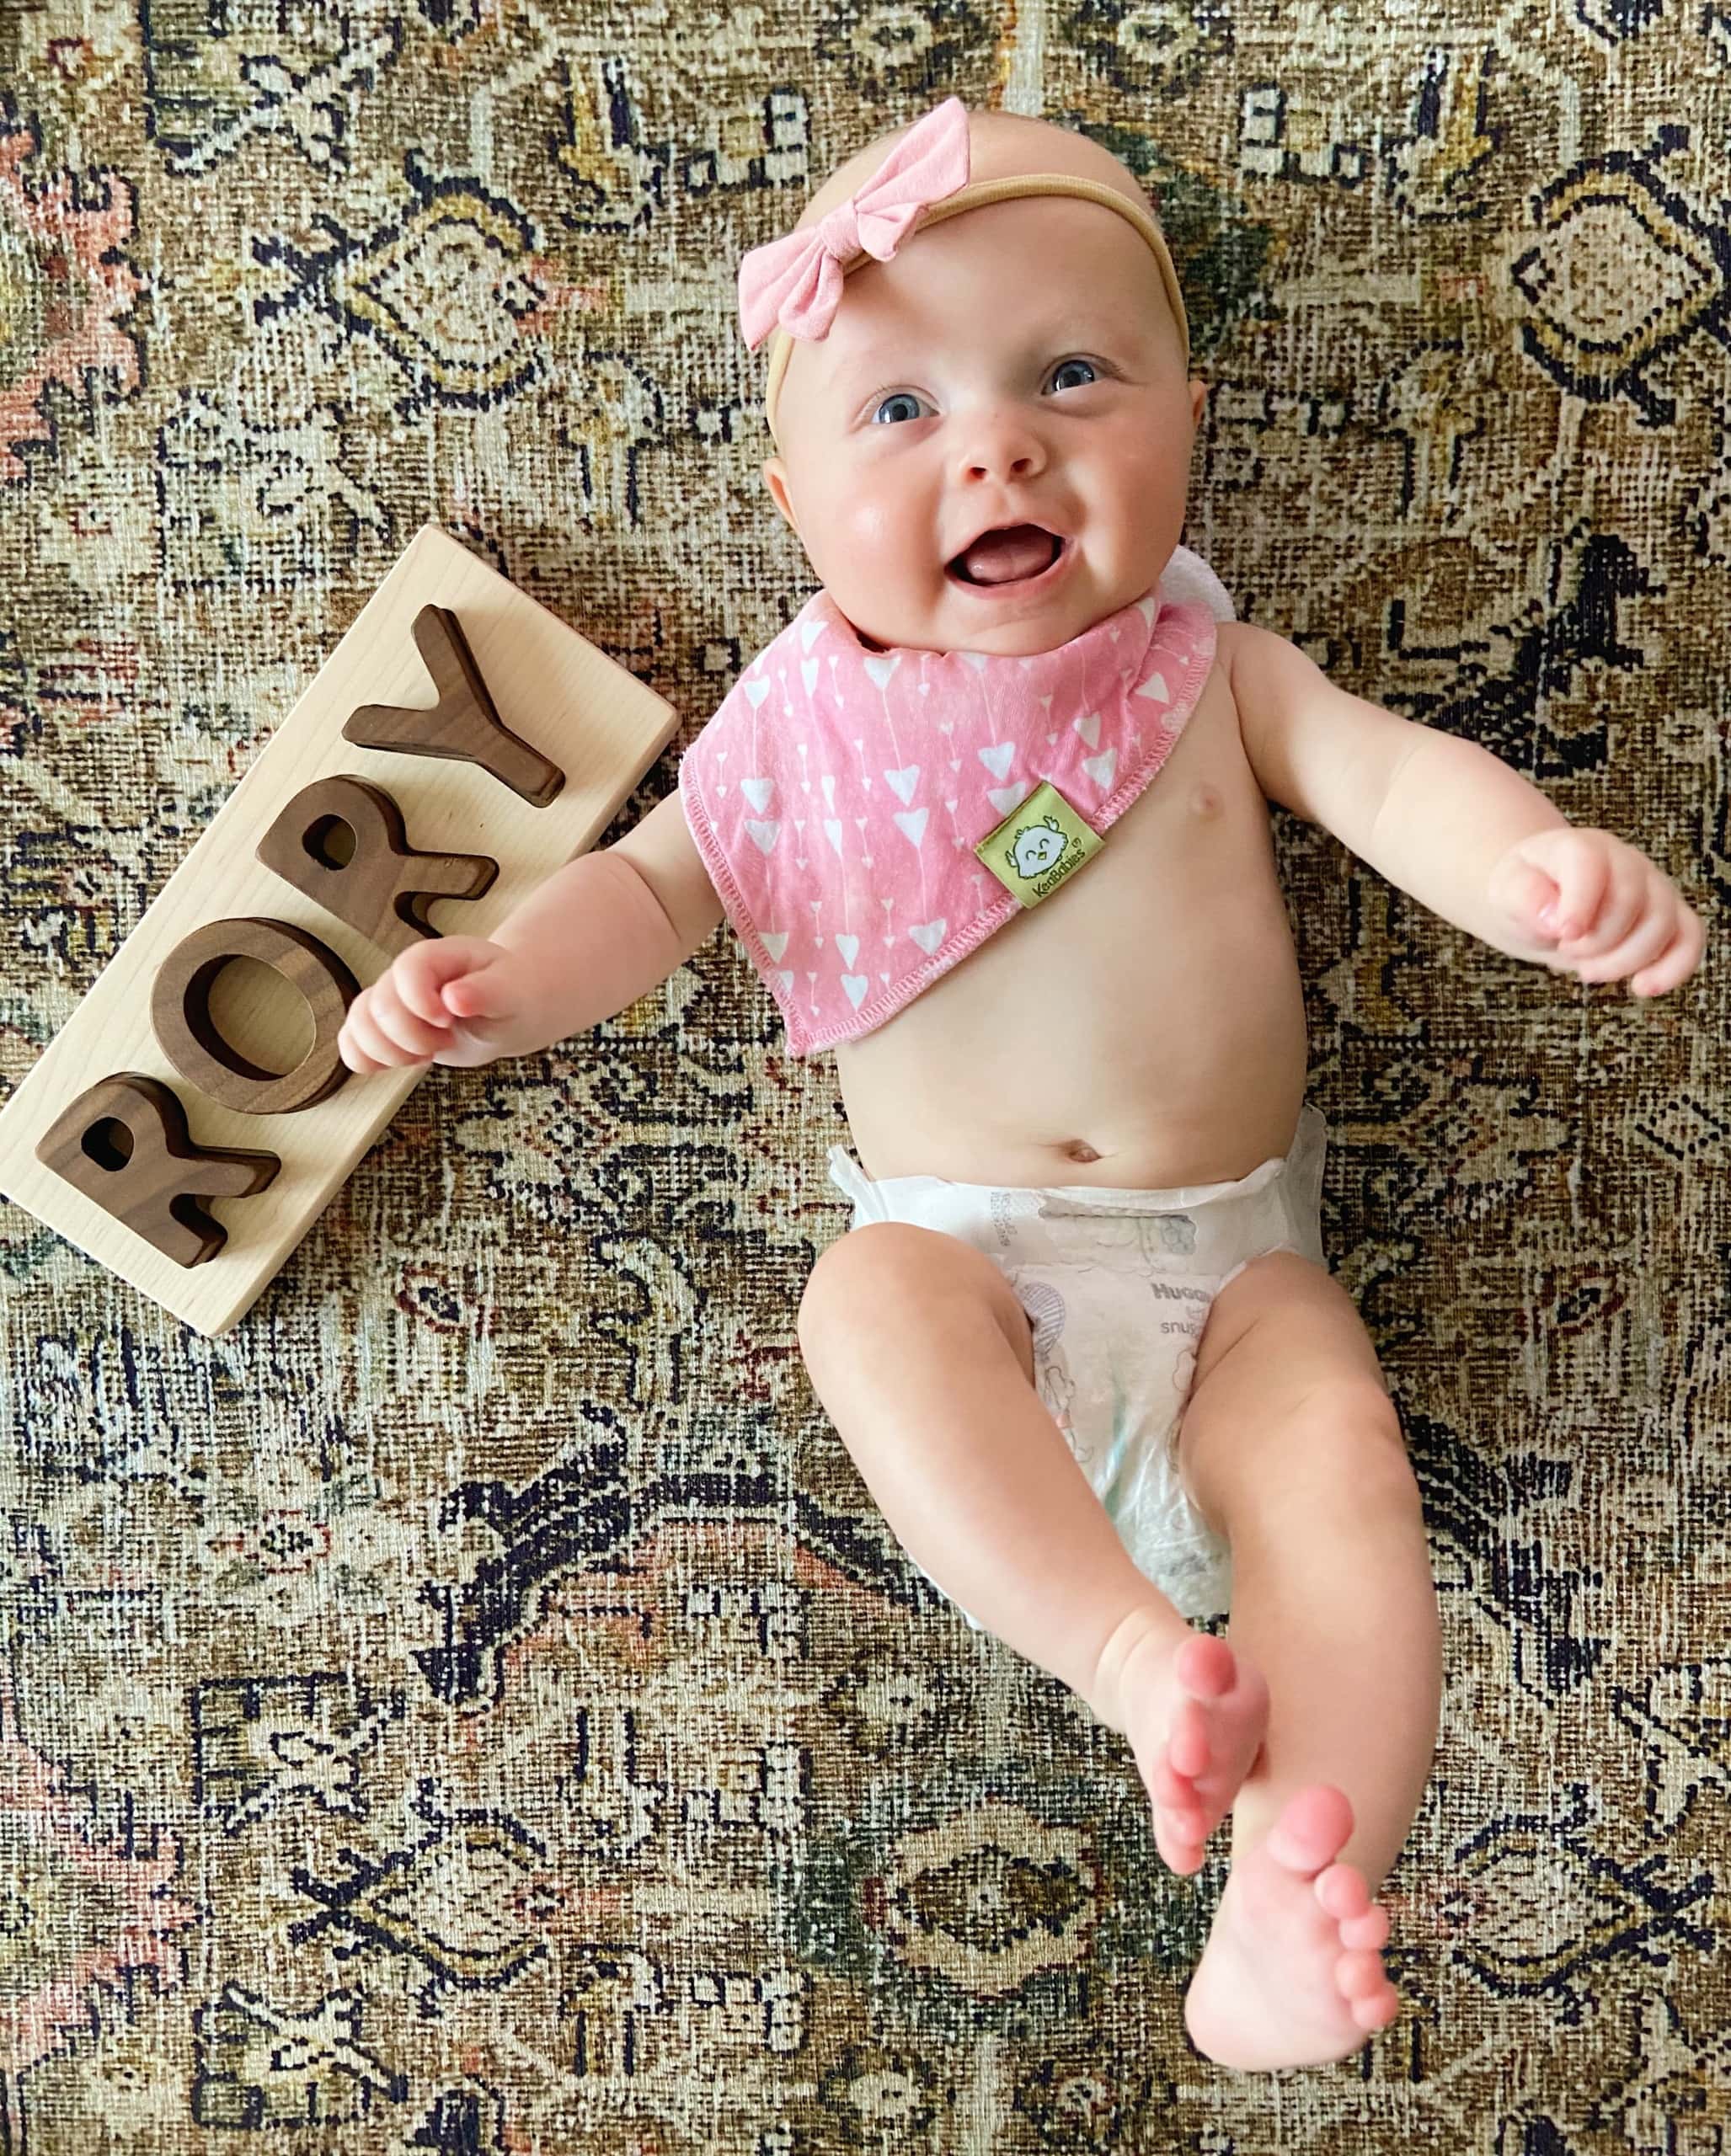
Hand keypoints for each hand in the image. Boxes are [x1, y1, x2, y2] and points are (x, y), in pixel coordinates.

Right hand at [337, 936, 527, 1073]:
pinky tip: (402, 1063)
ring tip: (425, 1055)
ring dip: (391, 1053)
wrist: (506, 1009)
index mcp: (437, 957)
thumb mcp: (510, 992)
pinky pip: (351, 1043)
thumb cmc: (511, 995)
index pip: (406, 970)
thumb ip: (486, 992)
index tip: (447, 1022)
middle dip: (412, 1037)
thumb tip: (454, 997)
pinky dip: (368, 1061)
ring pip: (359, 1026)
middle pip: (380, 1005)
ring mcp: (390, 1001)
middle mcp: (405, 975)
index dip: (420, 1003)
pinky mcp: (383, 1027)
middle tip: (447, 1042)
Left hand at [1487, 827, 1704, 997]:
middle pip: (1631, 898)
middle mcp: (1624, 861)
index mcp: (1579, 847)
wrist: (1545, 902)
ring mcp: (1652, 886)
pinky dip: (1674, 967)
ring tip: (1589, 970)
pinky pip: (1690, 937)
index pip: (1590, 864)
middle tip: (1567, 951)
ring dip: (1624, 960)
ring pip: (1663, 922)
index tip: (1562, 935)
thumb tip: (1553, 919)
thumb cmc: (1527, 895)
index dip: (1580, 903)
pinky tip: (1642, 987)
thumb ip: (1523, 898)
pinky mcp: (1669, 914)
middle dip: (1597, 940)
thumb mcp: (1507, 892)